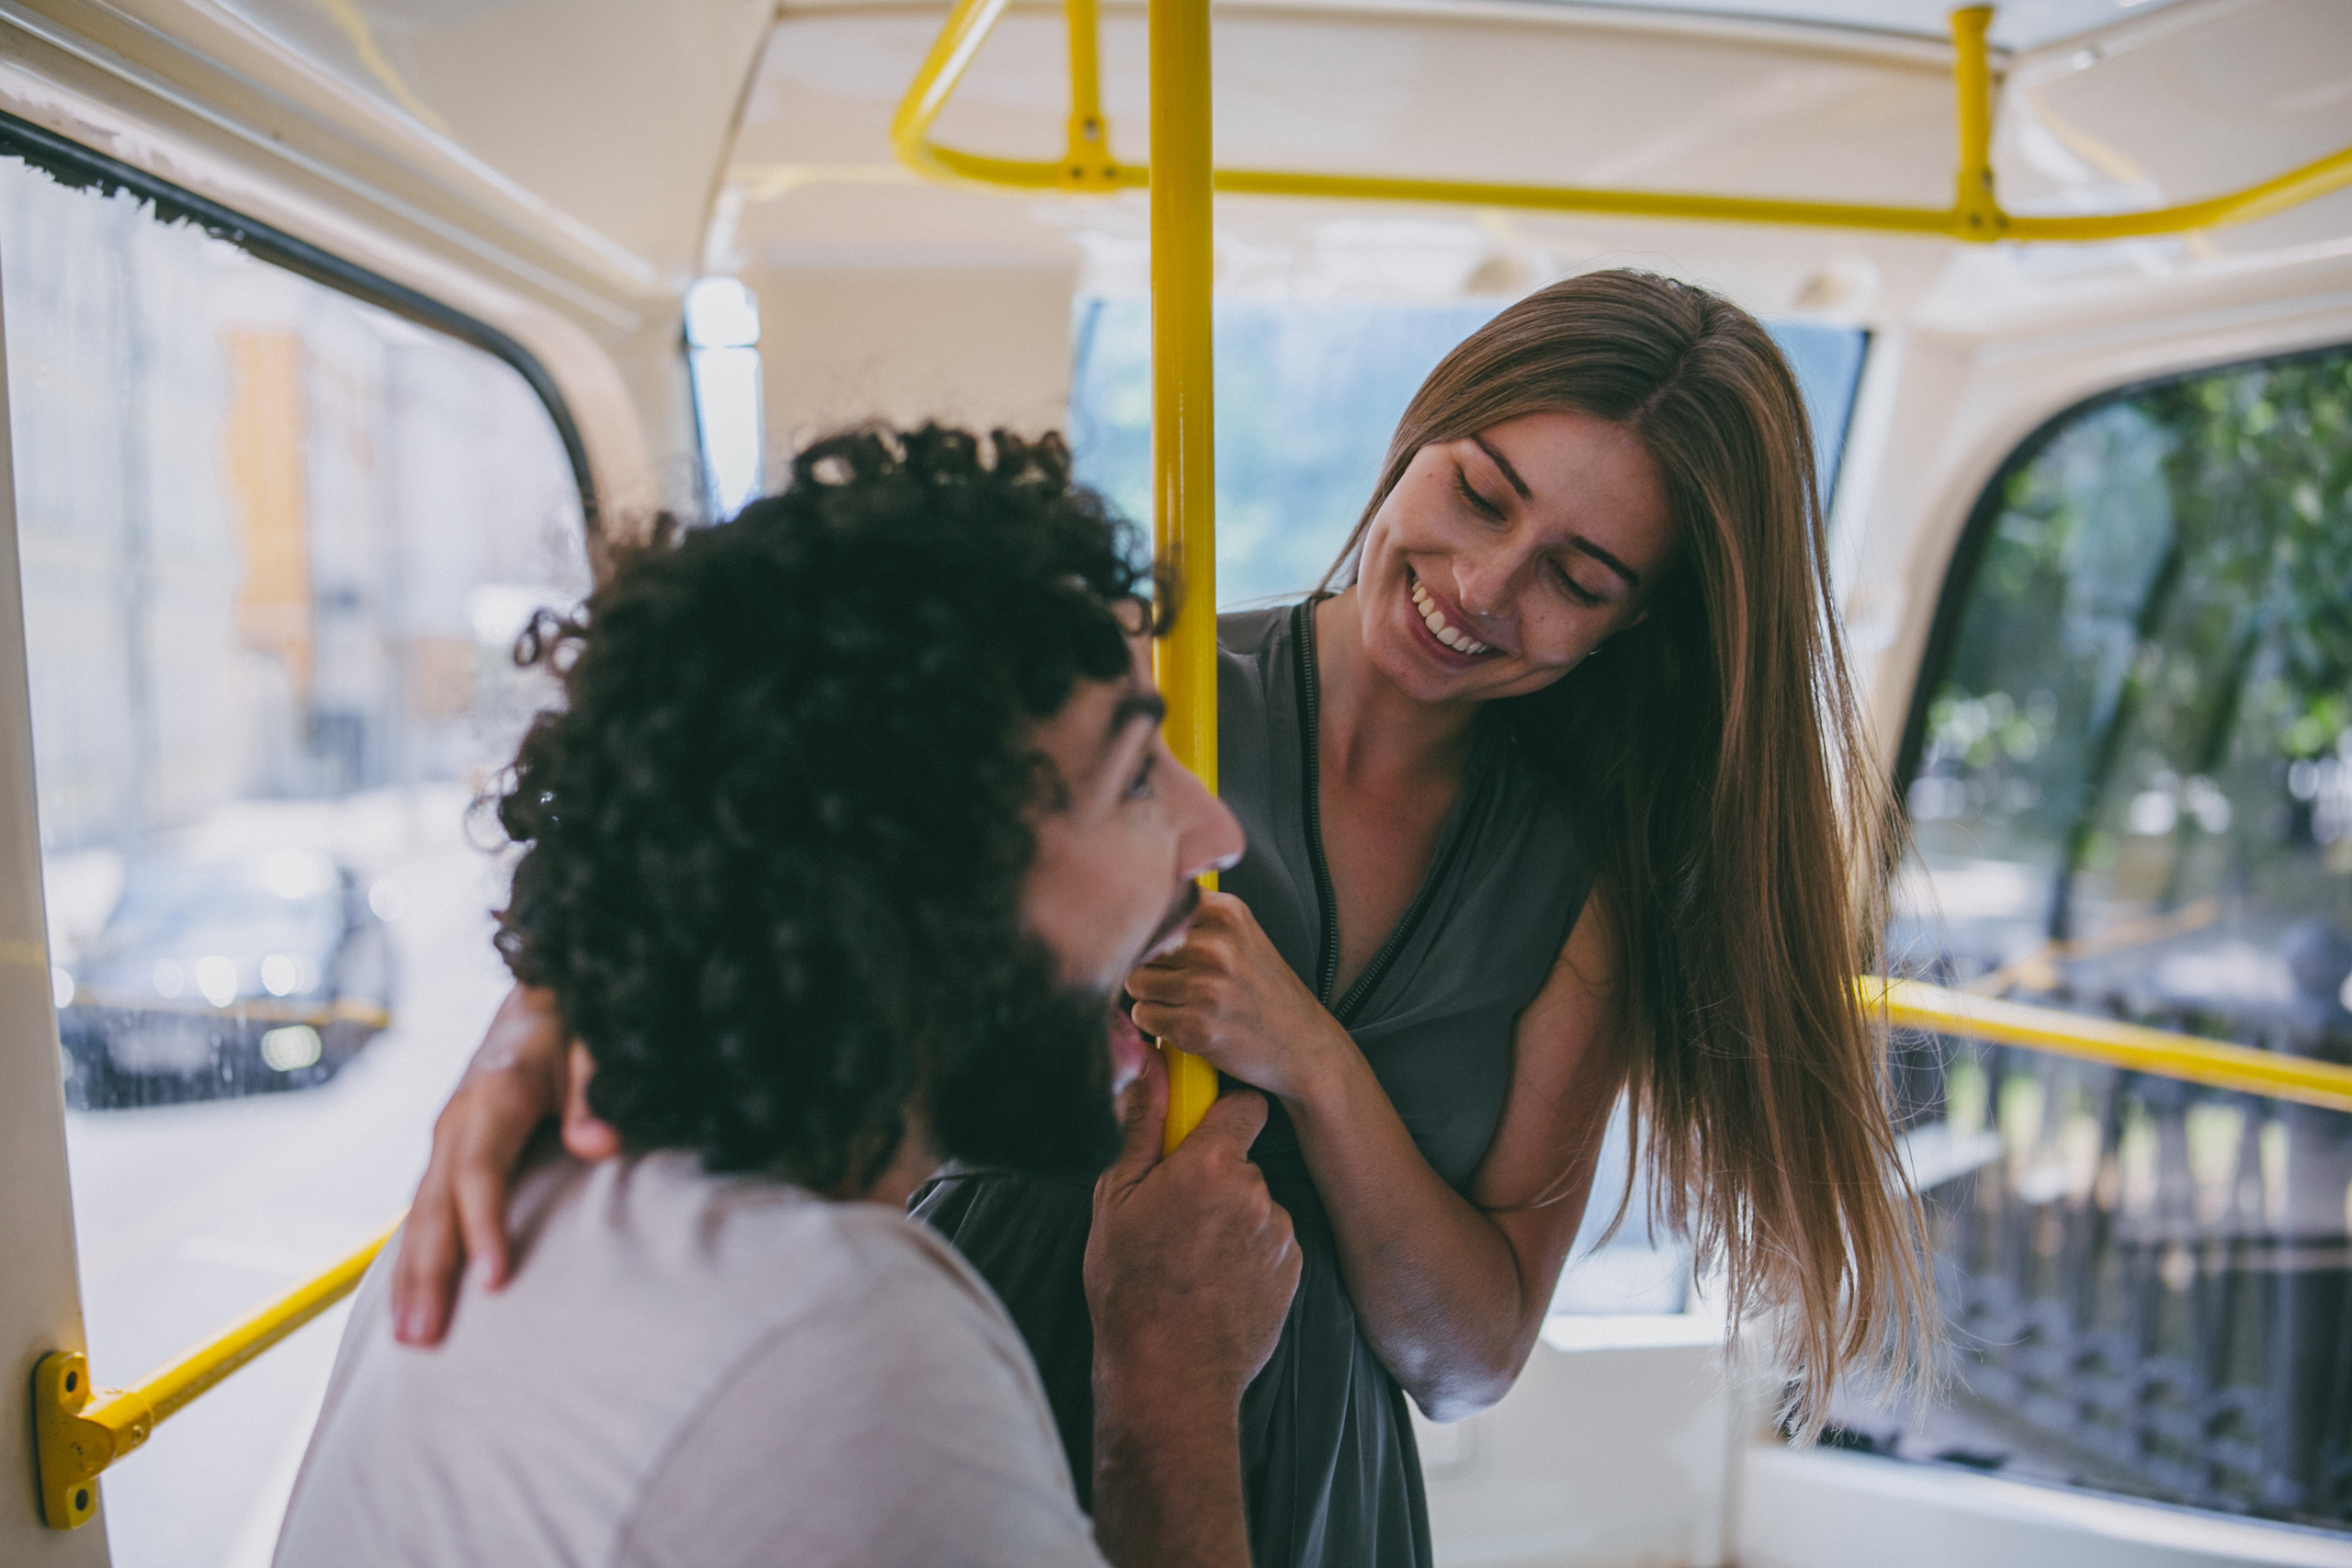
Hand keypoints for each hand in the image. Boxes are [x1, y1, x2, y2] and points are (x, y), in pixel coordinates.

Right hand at [388, 987, 616, 1343]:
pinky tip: (411, 1301)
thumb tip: (598, 1143)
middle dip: (429, 1274)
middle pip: (435, 1206)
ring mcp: (446, 1138)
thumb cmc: (572, 1027)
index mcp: (494, 1094)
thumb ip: (595, 1091)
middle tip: (423, 1337)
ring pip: (420, 1214)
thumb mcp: (593, 1044)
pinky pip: (425, 1211)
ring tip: (407, 1338)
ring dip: (411, 1276)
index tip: (494, 1282)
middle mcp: (457, 1120)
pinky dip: (415, 1256)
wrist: (537, 1001)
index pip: (480, 1172)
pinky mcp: (447, 1152)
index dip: (484, 1227)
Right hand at [1086, 1047, 1299, 1411]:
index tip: (1198, 1132)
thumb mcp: (1116, 1200)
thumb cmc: (1131, 1288)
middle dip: (1214, 1176)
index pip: (1243, 1105)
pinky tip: (1214, 1281)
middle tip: (1173, 1214)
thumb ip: (1142, 1127)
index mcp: (1212, 1164)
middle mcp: (1256, 1191)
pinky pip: (1269, 1242)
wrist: (1170, 1375)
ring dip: (1230, 1218)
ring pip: (1254, 1203)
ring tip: (1190, 1258)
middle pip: (1242, 1160)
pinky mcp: (1293, 1269)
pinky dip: (1247, 1253)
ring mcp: (1279, 1233)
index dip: (1221, 1115)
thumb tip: (1148, 1067)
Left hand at [1125, 890, 1349, 1103]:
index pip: (1155, 907)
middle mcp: (1215, 947)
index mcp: (1226, 914)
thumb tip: (1135, 907)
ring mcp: (1205, 988)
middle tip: (1179, 981)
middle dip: (1150, 965)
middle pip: (1139, 945)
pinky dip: (1157, 1023)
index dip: (1152, 928)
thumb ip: (1195, 914)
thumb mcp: (1241, 933)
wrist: (1303, 1045)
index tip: (1166, 944)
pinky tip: (1185, 1022)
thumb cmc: (1265, 990)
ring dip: (1151, 995)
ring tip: (1182, 1002)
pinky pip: (1143, 1016)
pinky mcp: (1196, 1027)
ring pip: (1136, 982)